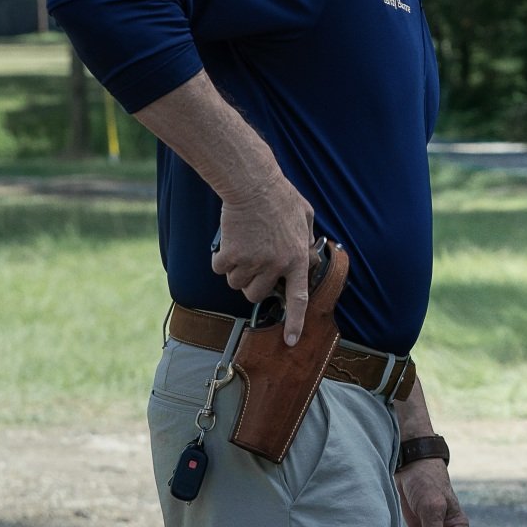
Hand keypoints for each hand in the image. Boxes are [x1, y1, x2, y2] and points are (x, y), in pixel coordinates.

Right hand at [212, 174, 315, 344]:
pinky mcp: (231, 256)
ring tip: (243, 246)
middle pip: (256, 295)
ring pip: (236, 284)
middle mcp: (276, 266)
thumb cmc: (281, 197)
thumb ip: (305, 240)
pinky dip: (219, 259)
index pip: (298, 299)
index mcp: (296, 259)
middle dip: (252, 285)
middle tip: (253, 264)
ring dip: (235, 270)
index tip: (290, 341)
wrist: (253, 185)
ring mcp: (252, 262)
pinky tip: (228, 241)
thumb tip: (307, 256)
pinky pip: (219, 270)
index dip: (295, 322)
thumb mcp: (305, 217)